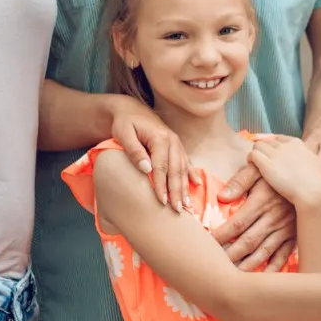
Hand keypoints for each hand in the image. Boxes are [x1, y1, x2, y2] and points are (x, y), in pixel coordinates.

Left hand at [105, 96, 189, 210]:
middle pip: (175, 170)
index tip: (162, 201)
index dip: (161, 185)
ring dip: (185, 187)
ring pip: (183, 169)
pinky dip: (192, 174)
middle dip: (177, 191)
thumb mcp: (124, 133)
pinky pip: (187, 162)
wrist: (131, 110)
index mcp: (160, 137)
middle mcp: (172, 140)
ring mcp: (177, 144)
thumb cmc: (125, 123)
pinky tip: (197, 185)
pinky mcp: (177, 147)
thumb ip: (134, 150)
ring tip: (186, 205)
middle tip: (177, 210)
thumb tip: (146, 168)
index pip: (161, 166)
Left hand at [211, 163, 298, 271]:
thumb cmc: (277, 171)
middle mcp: (274, 218)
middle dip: (229, 256)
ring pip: (263, 253)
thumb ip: (240, 180)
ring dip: (246, 266)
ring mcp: (285, 230)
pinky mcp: (294, 237)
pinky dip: (271, 269)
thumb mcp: (258, 168)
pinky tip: (260, 280)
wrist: (308, 176)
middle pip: (248, 242)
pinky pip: (282, 257)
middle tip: (214, 267)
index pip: (237, 223)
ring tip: (231, 278)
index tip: (206, 244)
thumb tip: (222, 197)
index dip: (221, 236)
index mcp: (262, 201)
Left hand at [246, 133, 320, 211]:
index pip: (279, 138)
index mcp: (297, 143)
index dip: (274, 146)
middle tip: (262, 161)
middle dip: (263, 149)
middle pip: (267, 141)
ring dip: (255, 153)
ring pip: (258, 146)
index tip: (272, 155)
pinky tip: (252, 167)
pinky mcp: (266, 164)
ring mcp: (275, 154)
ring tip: (255, 164)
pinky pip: (252, 155)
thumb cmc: (318, 180)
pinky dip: (250, 160)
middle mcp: (285, 146)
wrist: (312, 192)